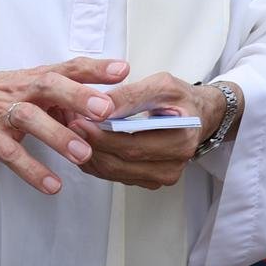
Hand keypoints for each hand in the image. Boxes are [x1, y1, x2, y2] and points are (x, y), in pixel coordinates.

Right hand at [0, 57, 128, 193]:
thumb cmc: (0, 92)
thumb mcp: (31, 86)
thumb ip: (66, 98)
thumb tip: (105, 112)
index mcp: (36, 77)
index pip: (68, 67)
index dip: (95, 68)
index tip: (122, 71)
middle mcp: (21, 91)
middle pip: (50, 86)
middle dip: (78, 96)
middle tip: (105, 110)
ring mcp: (3, 114)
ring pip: (30, 119)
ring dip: (57, 136)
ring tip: (83, 154)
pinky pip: (11, 154)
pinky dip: (32, 170)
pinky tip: (52, 184)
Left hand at [71, 72, 229, 189]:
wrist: (198, 115)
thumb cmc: (180, 98)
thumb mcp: (162, 85)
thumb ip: (131, 95)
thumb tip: (101, 106)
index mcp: (181, 141)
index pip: (132, 145)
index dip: (101, 136)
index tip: (77, 120)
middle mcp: (173, 166)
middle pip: (119, 163)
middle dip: (89, 144)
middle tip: (66, 124)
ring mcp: (160, 177)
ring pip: (112, 172)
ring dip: (86, 153)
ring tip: (70, 130)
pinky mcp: (148, 180)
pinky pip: (113, 175)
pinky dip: (94, 159)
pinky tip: (83, 142)